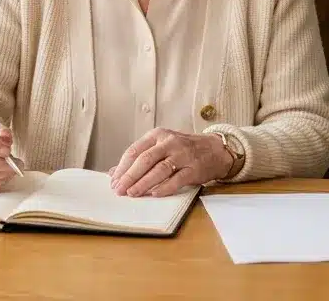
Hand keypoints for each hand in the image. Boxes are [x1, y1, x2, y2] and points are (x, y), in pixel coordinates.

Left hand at [109, 128, 232, 196]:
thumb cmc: (183, 150)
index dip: (122, 167)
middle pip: (145, 159)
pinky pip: (177, 179)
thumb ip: (139, 158)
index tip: (113, 181)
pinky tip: (154, 194)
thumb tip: (114, 173)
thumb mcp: (160, 147)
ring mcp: (183, 155)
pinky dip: (165, 187)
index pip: (135, 150)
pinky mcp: (194, 168)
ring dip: (143, 183)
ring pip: (159, 170)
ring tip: (132, 194)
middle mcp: (169, 142)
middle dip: (129, 176)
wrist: (214, 149)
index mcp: (157, 135)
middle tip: (119, 190)